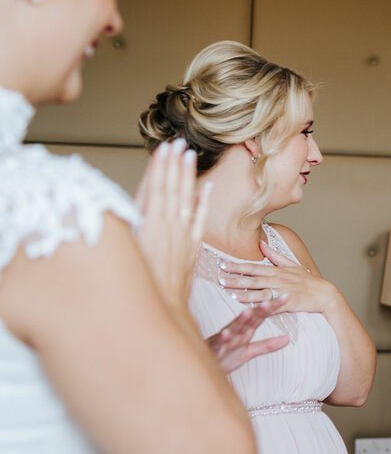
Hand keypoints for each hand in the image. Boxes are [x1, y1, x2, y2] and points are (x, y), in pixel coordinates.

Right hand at [135, 139, 211, 306]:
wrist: (160, 312)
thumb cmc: (137, 285)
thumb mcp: (126, 253)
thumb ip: (126, 228)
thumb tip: (121, 207)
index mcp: (147, 227)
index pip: (153, 190)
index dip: (158, 168)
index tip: (162, 149)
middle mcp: (167, 228)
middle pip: (170, 189)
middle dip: (173, 165)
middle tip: (177, 142)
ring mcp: (182, 237)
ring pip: (185, 199)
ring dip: (187, 176)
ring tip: (189, 154)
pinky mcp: (192, 248)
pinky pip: (200, 220)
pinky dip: (203, 203)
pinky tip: (207, 186)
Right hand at [207, 297, 290, 373]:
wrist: (203, 369)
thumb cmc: (226, 356)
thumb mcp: (250, 352)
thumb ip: (268, 345)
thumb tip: (288, 338)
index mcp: (245, 331)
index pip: (261, 317)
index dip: (274, 307)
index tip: (287, 296)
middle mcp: (236, 332)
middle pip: (250, 319)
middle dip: (260, 310)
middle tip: (271, 300)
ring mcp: (224, 339)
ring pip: (233, 328)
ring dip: (240, 320)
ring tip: (248, 312)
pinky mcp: (214, 349)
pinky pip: (218, 343)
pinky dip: (222, 338)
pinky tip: (226, 334)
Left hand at [219, 242, 339, 314]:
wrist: (324, 294)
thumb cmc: (307, 281)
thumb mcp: (292, 264)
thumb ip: (275, 256)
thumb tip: (261, 243)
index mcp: (276, 271)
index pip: (253, 267)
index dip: (238, 266)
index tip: (223, 265)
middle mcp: (278, 279)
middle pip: (253, 279)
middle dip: (236, 278)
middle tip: (220, 278)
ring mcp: (282, 291)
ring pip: (260, 291)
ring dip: (244, 292)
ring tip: (229, 291)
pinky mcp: (288, 302)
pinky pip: (271, 305)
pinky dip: (259, 305)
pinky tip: (249, 307)